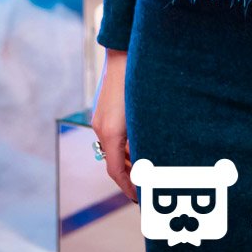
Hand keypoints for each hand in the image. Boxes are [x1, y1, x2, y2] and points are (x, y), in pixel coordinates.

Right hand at [90, 48, 137, 203]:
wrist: (124, 52)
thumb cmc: (136, 81)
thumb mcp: (143, 115)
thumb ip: (144, 138)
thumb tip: (150, 160)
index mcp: (110, 133)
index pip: (115, 171)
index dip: (128, 187)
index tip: (140, 198)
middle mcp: (102, 128)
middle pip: (113, 162)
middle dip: (129, 176)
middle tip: (145, 188)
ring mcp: (101, 118)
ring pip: (113, 148)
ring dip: (127, 160)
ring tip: (145, 169)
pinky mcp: (104, 109)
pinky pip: (112, 135)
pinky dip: (124, 145)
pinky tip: (139, 143)